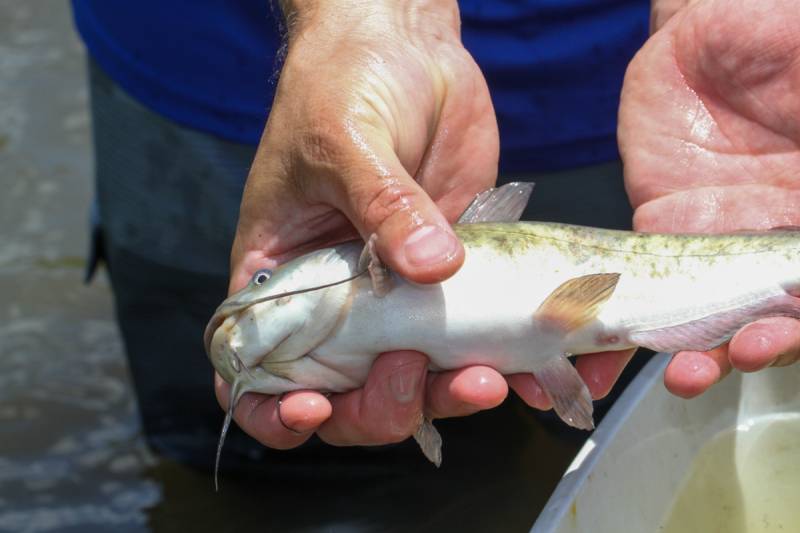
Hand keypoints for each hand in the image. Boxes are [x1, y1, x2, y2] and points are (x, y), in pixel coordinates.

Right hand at [217, 0, 508, 449]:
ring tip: (488, 377)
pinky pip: (474, 338)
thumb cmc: (343, 84)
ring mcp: (398, 295)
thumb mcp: (347, 138)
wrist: (403, 50)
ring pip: (416, 379)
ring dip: (447, 395)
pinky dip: (503, 362)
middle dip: (380, 406)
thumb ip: (382, 205)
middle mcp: (337, 300)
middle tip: (415, 373)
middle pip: (346, 392)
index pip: (255, 368)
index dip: (274, 409)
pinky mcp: (455, 281)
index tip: (313, 408)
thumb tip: (432, 268)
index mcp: (281, 277)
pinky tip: (533, 367)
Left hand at [619, 0, 799, 396]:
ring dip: (683, 350)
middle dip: (743, 347)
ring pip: (695, 314)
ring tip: (674, 373)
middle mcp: (765, 242)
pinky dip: (615, 320)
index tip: (768, 337)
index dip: (792, 323)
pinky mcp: (656, 225)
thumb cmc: (786, 44)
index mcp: (798, 223)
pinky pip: (633, 283)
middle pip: (759, 316)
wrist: (715, 25)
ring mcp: (710, 239)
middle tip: (724, 360)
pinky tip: (594, 345)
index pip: (799, 292)